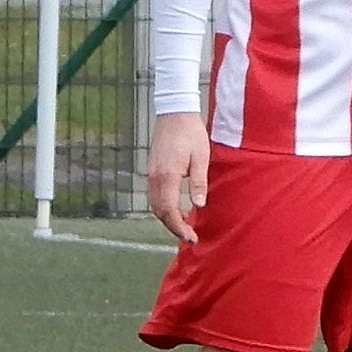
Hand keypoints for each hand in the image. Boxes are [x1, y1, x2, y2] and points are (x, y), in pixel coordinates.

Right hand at [146, 109, 210, 244]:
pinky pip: (154, 196)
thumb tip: (199, 205)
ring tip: (185, 226)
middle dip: (173, 227)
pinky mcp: (151, 170)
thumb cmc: (191, 134)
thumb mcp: (201, 158)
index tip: (191, 237)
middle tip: (190, 237)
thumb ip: (199, 182)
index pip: (169, 210)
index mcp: (167, 176)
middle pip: (159, 211)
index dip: (179, 227)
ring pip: (154, 205)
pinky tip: (177, 209)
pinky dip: (163, 208)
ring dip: (167, 218)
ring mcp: (150, 174)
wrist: (175, 113)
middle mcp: (155, 177)